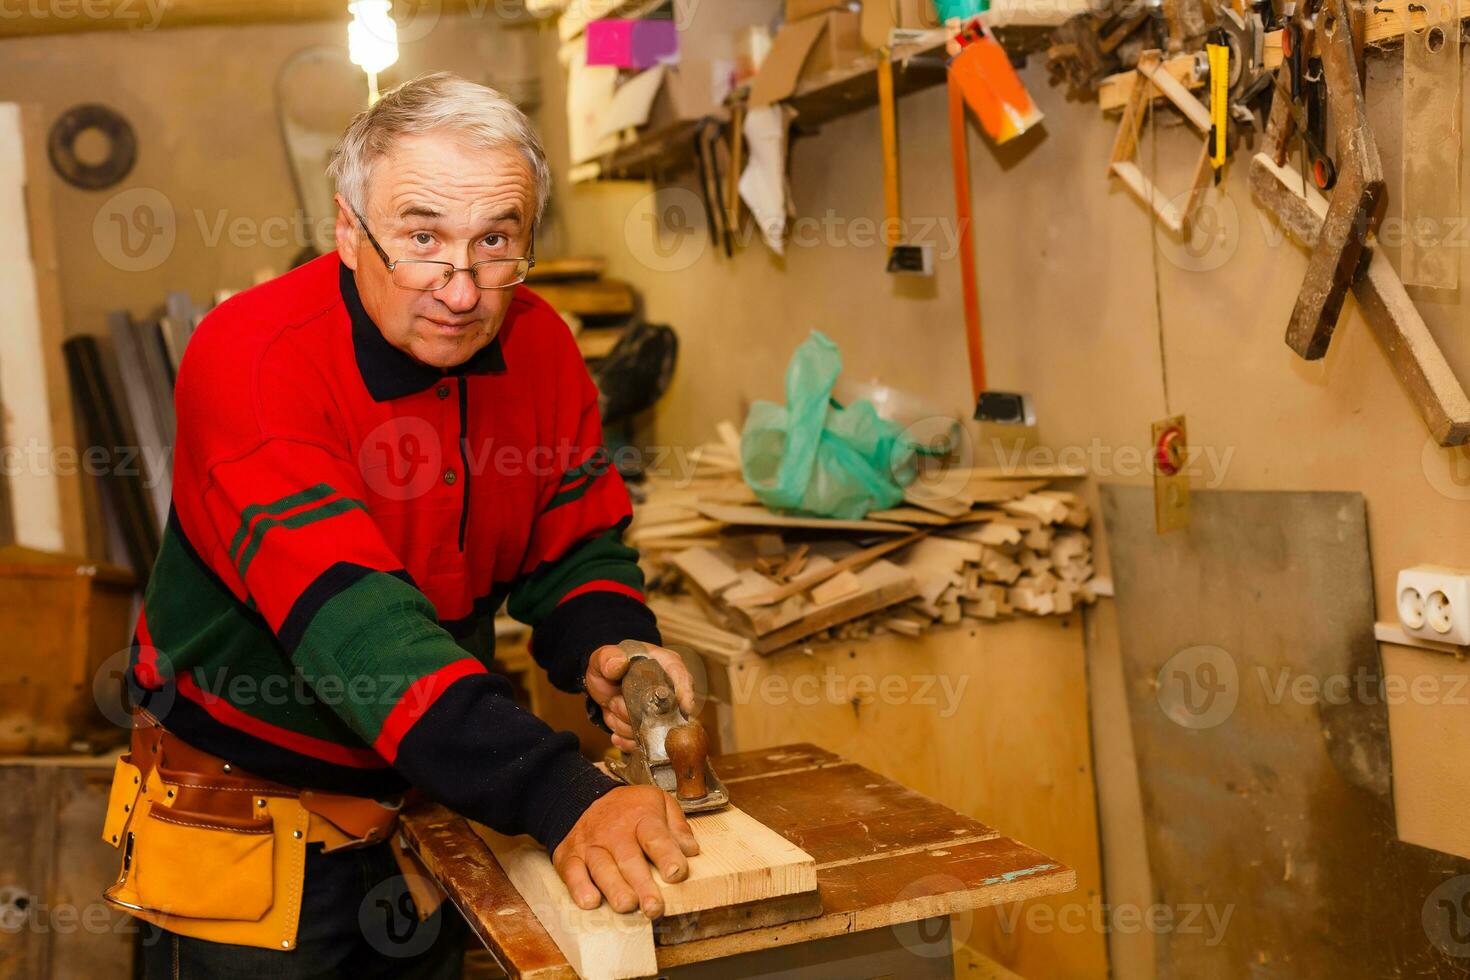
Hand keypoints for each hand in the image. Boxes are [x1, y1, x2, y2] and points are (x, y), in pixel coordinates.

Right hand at [551, 785, 699, 917]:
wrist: (582, 796)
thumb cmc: (627, 807)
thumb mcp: (658, 802)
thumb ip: (677, 826)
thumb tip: (690, 851)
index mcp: (641, 818)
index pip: (656, 837)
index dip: (666, 855)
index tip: (676, 873)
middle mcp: (615, 833)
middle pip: (629, 859)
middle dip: (642, 885)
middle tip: (653, 907)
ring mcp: (591, 846)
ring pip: (601, 868)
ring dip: (614, 889)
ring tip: (626, 906)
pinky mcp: (570, 857)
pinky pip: (572, 873)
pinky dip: (579, 888)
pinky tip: (590, 901)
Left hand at [585, 642, 694, 752]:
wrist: (603, 684)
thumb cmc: (609, 665)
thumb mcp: (603, 658)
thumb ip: (608, 658)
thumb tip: (618, 663)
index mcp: (664, 665)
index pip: (682, 677)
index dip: (685, 692)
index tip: (684, 707)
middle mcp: (668, 689)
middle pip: (665, 712)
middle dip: (635, 713)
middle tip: (614, 703)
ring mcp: (661, 712)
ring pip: (649, 730)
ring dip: (625, 724)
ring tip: (612, 707)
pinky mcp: (651, 729)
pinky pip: (642, 743)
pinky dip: (625, 739)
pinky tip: (615, 726)